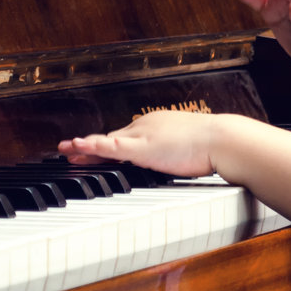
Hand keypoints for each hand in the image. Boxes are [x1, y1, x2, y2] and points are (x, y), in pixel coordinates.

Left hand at [57, 111, 219, 177]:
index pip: (126, 136)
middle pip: (112, 137)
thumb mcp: (191, 149)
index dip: (106, 144)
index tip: (93, 149)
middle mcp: (147, 126)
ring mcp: (144, 136)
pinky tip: (77, 146)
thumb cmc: (215, 147)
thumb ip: (178, 155)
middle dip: (89, 145)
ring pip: (107, 140)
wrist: (225, 141)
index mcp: (158, 126)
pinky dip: (93, 146)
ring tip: (64, 148)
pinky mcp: (144, 148)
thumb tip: (178, 165)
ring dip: (84, 145)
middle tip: (69, 149)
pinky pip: (112, 147)